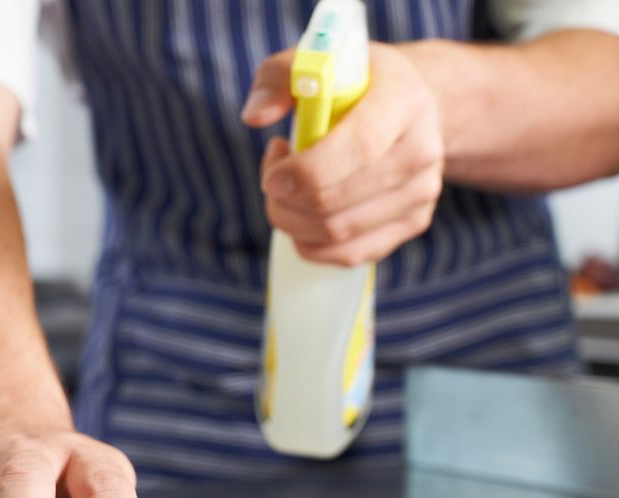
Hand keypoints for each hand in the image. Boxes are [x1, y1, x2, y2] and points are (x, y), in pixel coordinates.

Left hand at [242, 43, 444, 265]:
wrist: (409, 107)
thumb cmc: (352, 85)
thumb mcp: (314, 63)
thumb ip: (276, 79)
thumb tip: (255, 117)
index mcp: (403, 101)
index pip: (357, 148)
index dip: (304, 172)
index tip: (272, 175)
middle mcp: (421, 150)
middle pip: (335, 204)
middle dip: (283, 199)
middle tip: (273, 175)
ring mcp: (421, 193)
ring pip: (336, 235)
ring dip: (291, 220)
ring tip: (287, 187)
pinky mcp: (413, 223)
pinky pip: (347, 255)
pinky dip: (309, 241)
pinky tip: (304, 210)